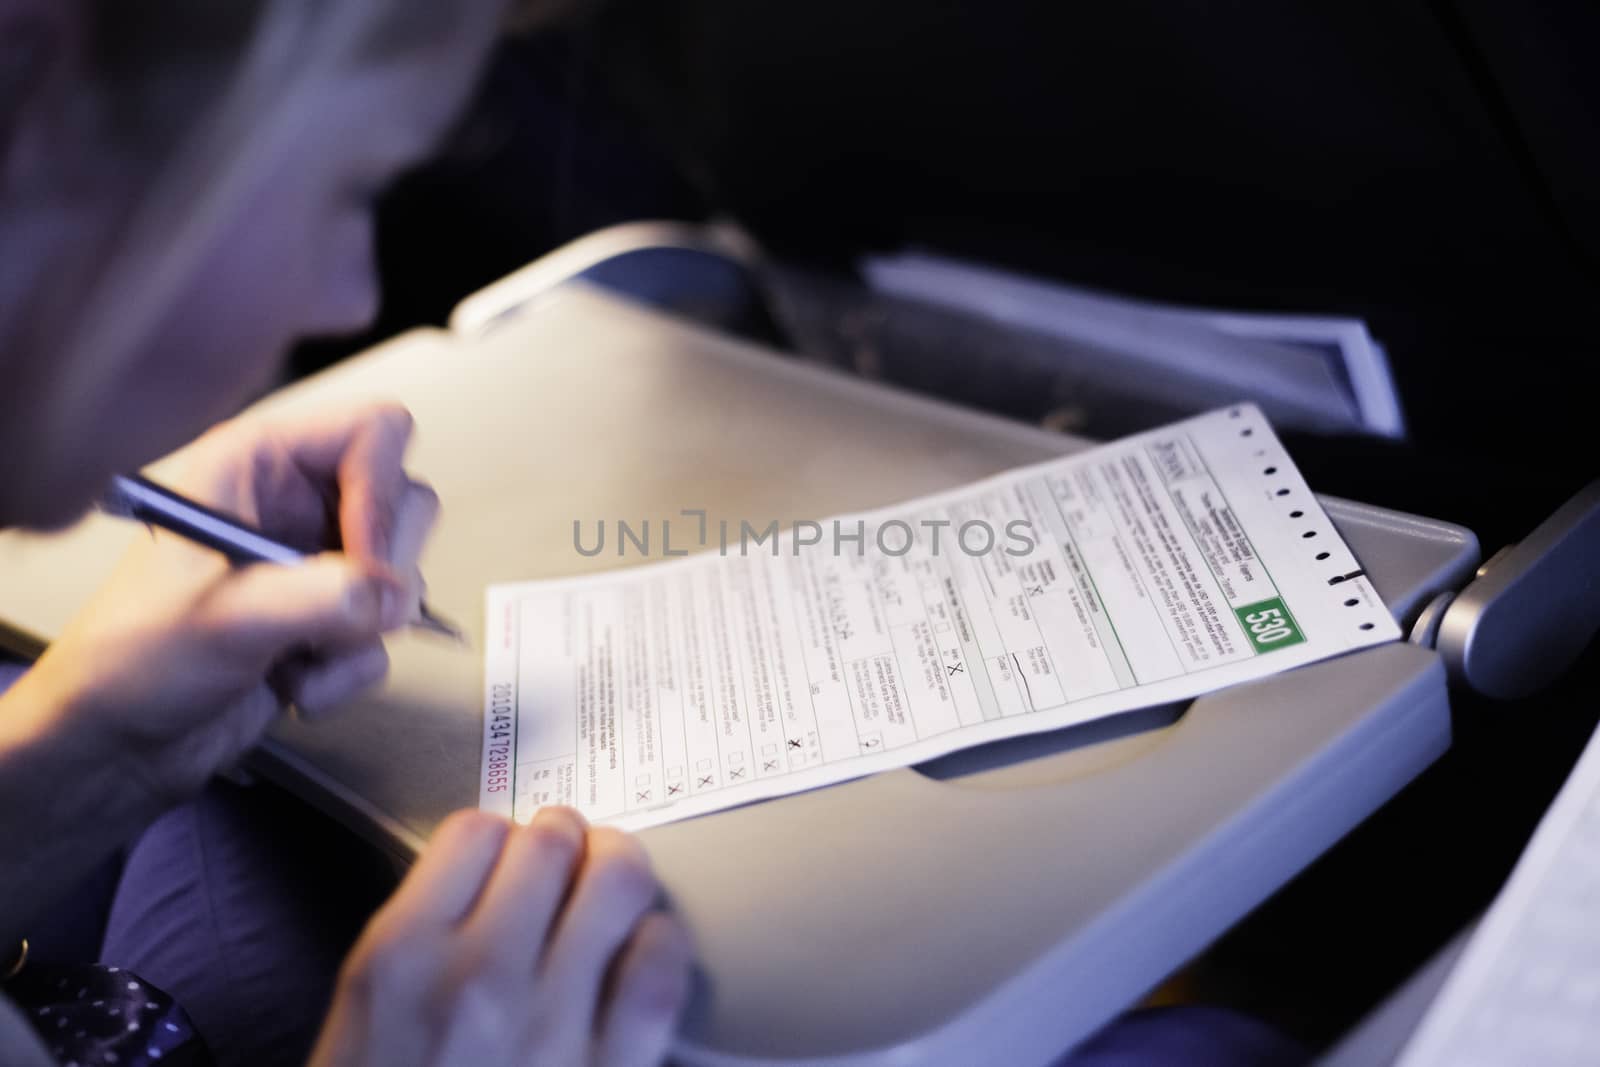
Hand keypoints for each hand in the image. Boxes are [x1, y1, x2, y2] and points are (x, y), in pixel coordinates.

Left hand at [18, 402, 438, 806]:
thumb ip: (319, 599)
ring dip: (364, 630)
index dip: (381, 491)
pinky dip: (350, 669)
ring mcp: (316, 559)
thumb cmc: (134, 660)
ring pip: (401, 572)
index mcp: (256, 464)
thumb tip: (393, 597)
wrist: (118, 744)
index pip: (371, 432)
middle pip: (404, 499)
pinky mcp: (330, 614)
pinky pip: (386, 629)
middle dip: (386, 567)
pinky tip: (295, 684)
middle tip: (351, 611)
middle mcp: (294, 501)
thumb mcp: (223, 618)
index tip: (364, 558)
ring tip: (301, 657)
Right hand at [311, 808, 693, 1066]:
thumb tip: (490, 876)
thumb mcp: (362, 1021)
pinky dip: (660, 941)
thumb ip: (419, 941)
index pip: (473, 832)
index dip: (495, 839)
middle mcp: (478, 976)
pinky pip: (662, 965)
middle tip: (564, 860)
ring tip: (610, 884)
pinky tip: (644, 946)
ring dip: (618, 871)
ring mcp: (551, 1023)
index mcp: (399, 959)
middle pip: (551, 843)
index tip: (503, 856)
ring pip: (618, 879)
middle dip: (562, 842)